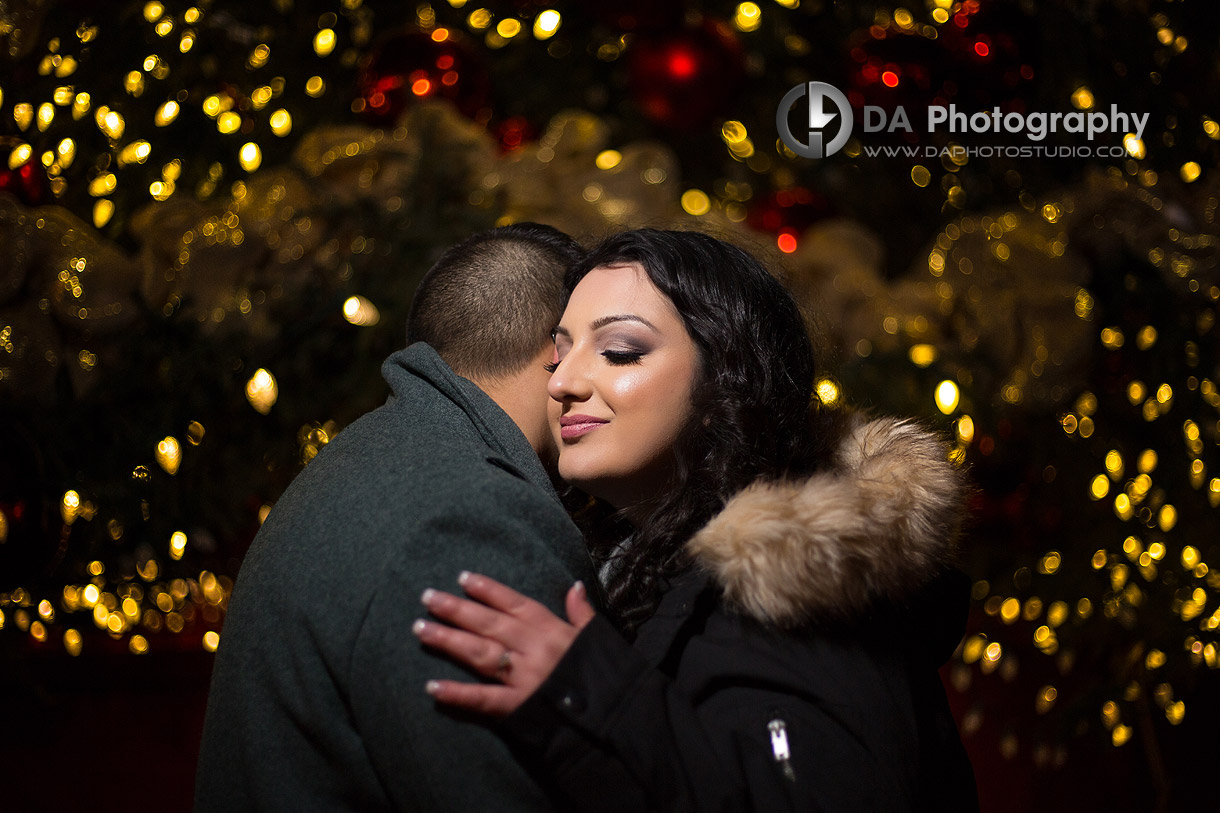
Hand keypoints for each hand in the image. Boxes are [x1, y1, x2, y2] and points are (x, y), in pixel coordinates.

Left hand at [413, 571, 595, 716]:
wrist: (619, 716)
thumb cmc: (608, 676)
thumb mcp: (599, 638)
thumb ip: (582, 614)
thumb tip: (574, 586)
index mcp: (554, 631)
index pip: (515, 604)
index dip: (488, 590)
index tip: (462, 578)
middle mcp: (536, 649)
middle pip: (490, 624)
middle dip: (456, 609)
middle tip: (427, 597)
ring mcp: (525, 679)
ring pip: (481, 654)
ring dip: (449, 641)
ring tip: (421, 629)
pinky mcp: (519, 708)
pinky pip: (484, 700)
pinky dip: (457, 694)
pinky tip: (432, 687)